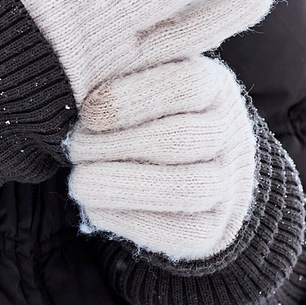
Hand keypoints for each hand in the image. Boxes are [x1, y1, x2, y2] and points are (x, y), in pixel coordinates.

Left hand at [68, 56, 261, 260]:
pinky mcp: (215, 227)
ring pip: (184, 189)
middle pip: (178, 140)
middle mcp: (230, 133)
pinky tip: (95, 209)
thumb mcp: (146, 80)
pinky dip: (131, 221)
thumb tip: (82, 76)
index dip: (131, 99)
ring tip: (78, 181)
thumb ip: (125, 72)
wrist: (198, 168)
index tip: (88, 113)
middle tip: (74, 148)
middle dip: (115, 146)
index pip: (186, 85)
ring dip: (121, 186)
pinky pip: (181, 232)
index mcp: (216, 87)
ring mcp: (228, 183)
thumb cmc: (152, 113)